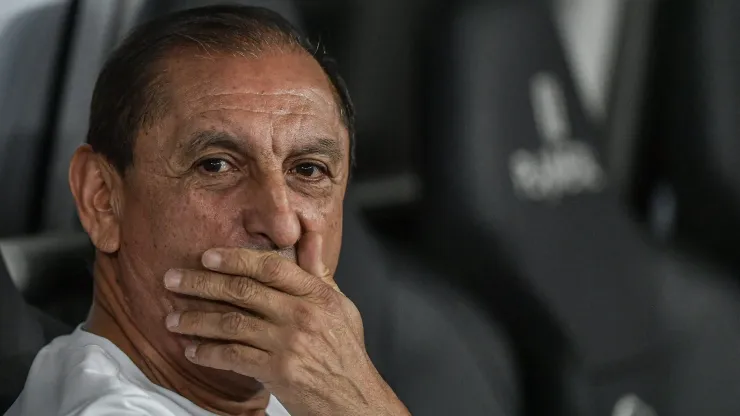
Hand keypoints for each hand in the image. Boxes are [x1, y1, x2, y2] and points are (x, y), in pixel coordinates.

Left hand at [163, 232, 409, 415]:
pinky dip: (208, 353)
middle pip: (243, 291)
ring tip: (172, 320)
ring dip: (196, 321)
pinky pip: (233, 357)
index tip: (207, 257)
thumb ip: (318, 271)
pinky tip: (192, 350)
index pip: (271, 267)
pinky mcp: (278, 371)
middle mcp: (302, 314)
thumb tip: (310, 233)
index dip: (235, 258)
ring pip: (231, 324)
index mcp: (317, 294)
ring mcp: (289, 343)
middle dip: (202, 284)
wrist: (354, 399)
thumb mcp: (340, 305)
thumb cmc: (346, 352)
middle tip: (172, 280)